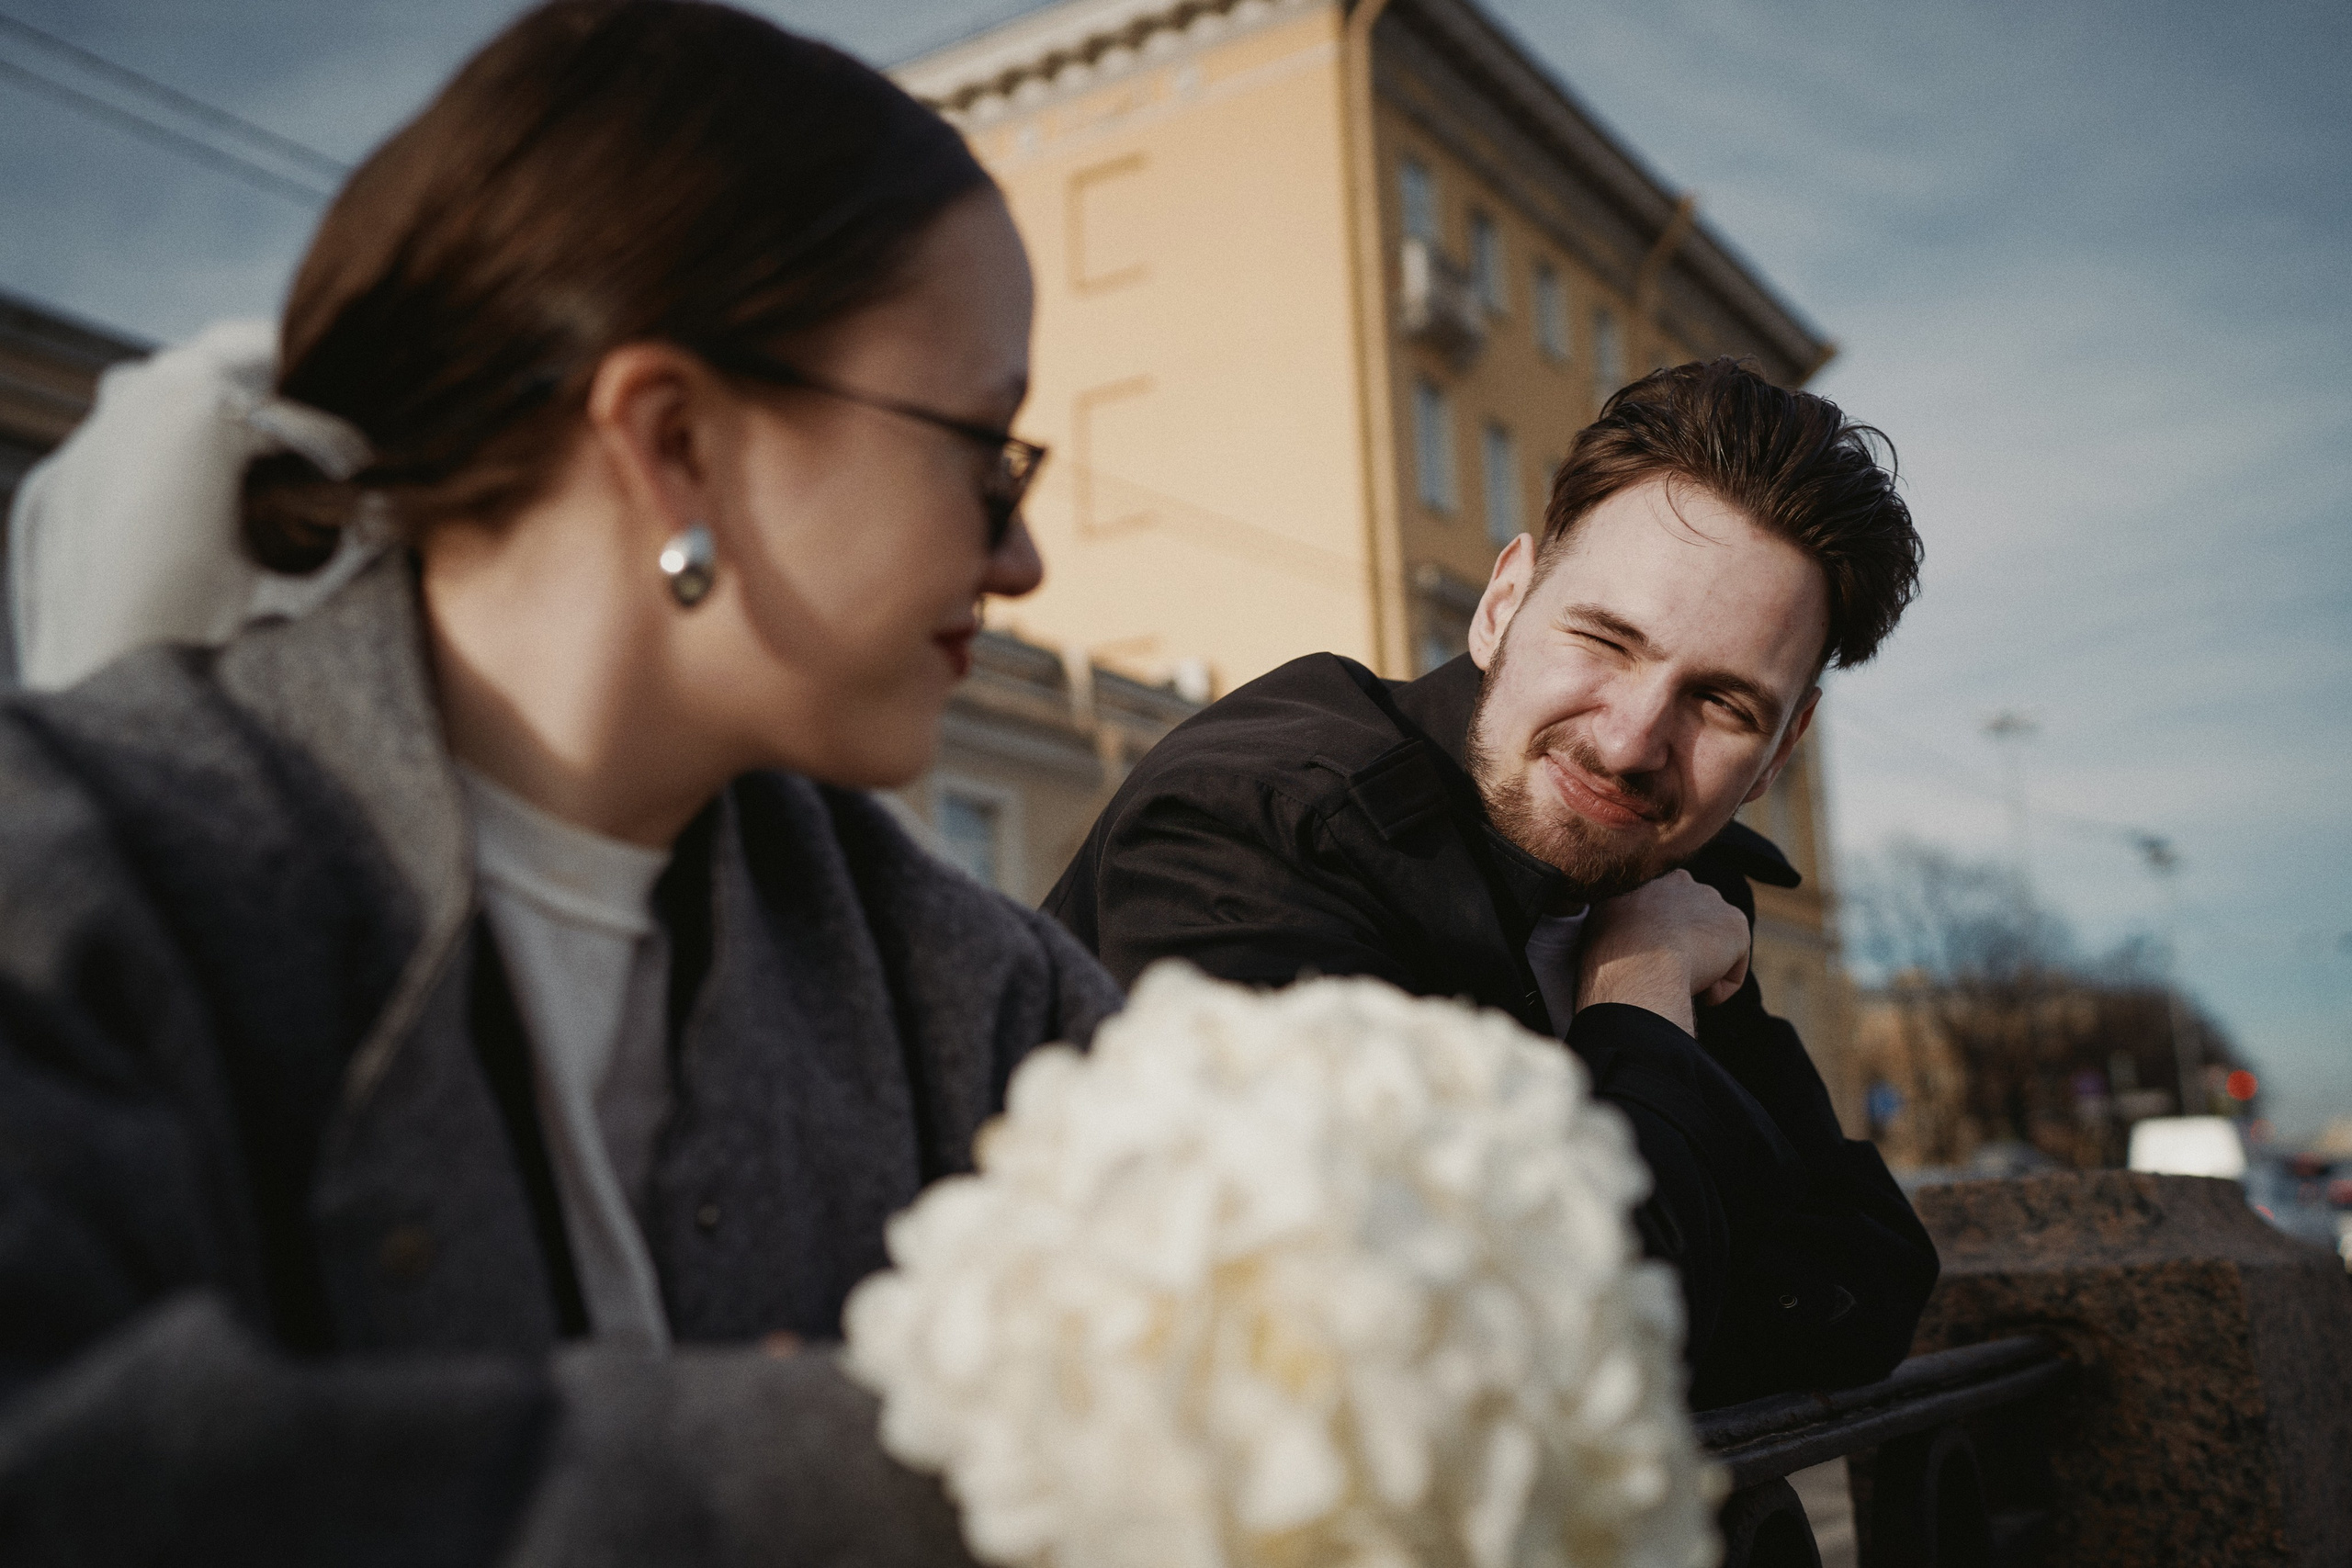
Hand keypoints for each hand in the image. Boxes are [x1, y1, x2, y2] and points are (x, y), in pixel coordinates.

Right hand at [1575, 870, 1749, 1033]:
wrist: (1638, 964)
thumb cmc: (1610, 953)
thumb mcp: (1602, 921)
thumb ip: (1618, 917)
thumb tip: (1620, 930)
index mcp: (1650, 879)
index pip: (1665, 909)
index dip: (1658, 939)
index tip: (1648, 960)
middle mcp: (1685, 882)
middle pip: (1692, 924)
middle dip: (1686, 949)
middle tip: (1666, 974)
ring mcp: (1714, 902)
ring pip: (1713, 947)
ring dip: (1702, 969)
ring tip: (1679, 986)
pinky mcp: (1737, 927)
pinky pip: (1732, 969)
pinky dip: (1719, 988)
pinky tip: (1699, 995)